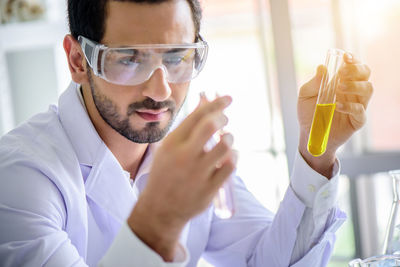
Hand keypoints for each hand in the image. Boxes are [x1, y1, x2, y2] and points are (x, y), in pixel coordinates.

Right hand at [128, 95, 236, 260]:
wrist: (160, 209)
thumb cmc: (166, 173)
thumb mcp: (169, 148)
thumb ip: (186, 128)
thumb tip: (204, 104)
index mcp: (172, 143)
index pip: (197, 116)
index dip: (216, 104)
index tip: (228, 99)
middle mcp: (184, 156)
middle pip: (211, 125)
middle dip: (223, 117)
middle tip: (225, 119)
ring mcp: (197, 173)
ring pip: (225, 145)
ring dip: (230, 138)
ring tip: (226, 140)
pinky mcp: (209, 188)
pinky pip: (230, 166)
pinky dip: (234, 156)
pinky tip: (230, 156)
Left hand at [298, 53, 372, 176]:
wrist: (309, 134)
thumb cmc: (308, 113)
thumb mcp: (304, 96)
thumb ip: (312, 83)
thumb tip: (322, 68)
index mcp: (341, 82)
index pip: (354, 66)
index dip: (353, 59)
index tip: (345, 57)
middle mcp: (352, 91)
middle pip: (366, 74)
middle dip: (356, 70)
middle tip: (341, 73)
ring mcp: (356, 105)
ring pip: (368, 89)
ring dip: (355, 86)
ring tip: (339, 88)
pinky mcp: (357, 120)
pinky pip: (361, 111)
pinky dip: (350, 106)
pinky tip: (337, 106)